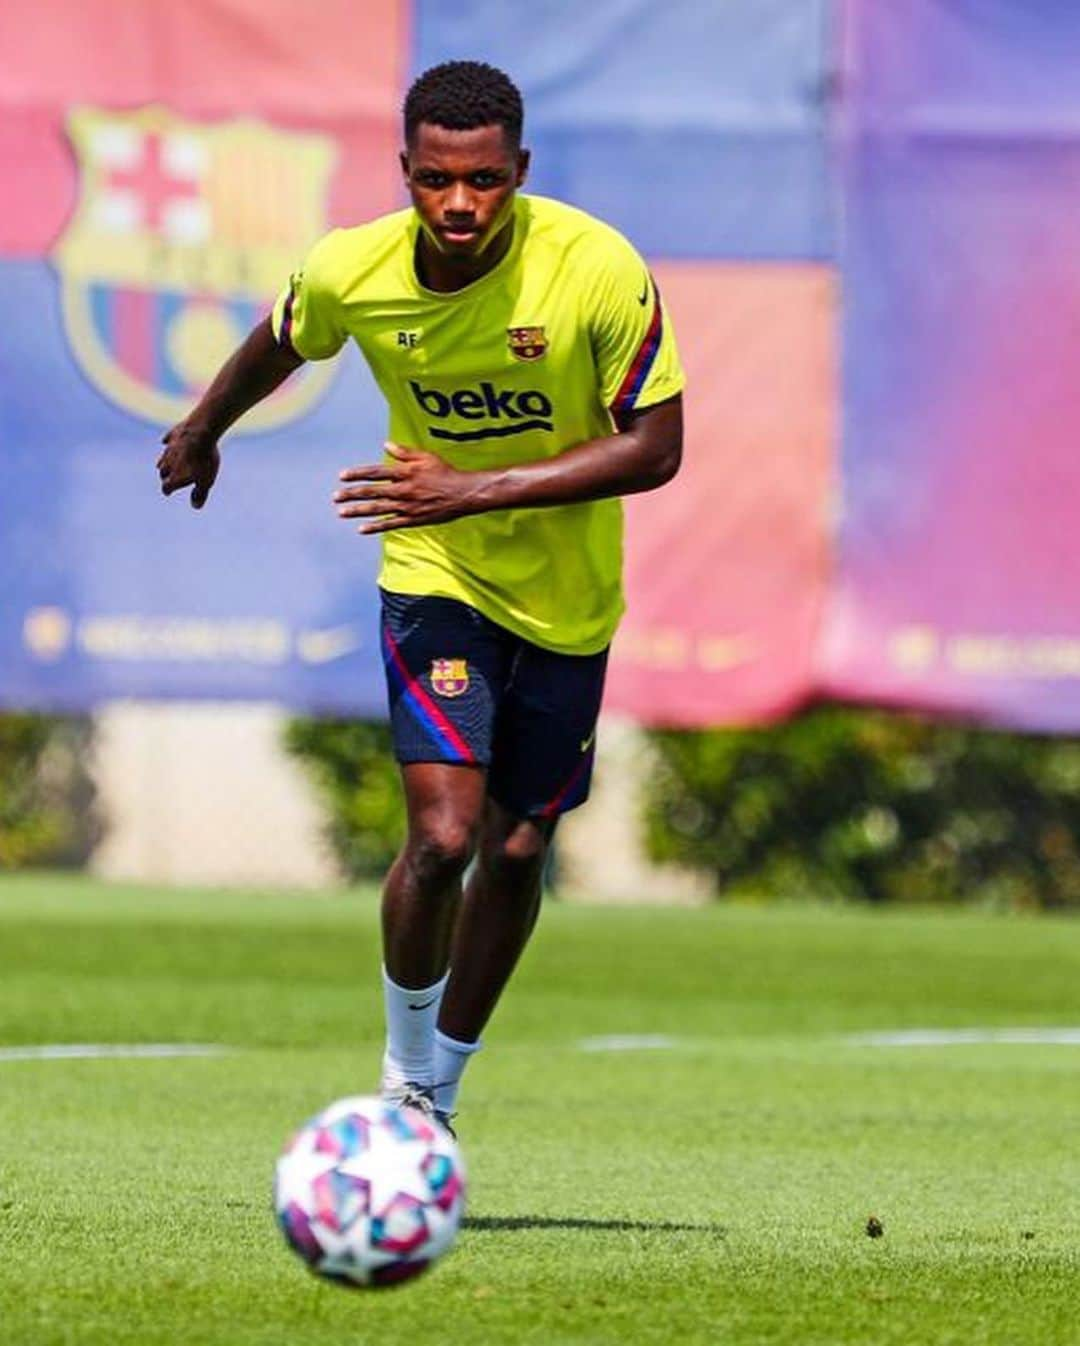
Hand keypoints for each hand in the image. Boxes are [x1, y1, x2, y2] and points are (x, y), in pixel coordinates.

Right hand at [157, 419, 220, 508]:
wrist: (201, 431)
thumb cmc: (204, 460)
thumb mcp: (206, 480)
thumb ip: (200, 494)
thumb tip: (195, 506)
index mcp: (174, 476)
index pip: (166, 487)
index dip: (168, 490)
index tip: (168, 492)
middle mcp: (167, 462)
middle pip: (162, 472)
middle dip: (165, 476)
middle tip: (168, 478)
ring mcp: (170, 447)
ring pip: (163, 457)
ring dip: (164, 461)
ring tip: (167, 464)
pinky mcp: (174, 433)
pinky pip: (168, 439)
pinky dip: (168, 442)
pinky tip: (167, 442)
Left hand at [333, 442, 487, 533]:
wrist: (463, 494)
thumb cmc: (445, 472)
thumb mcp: (426, 457)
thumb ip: (404, 453)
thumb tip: (386, 445)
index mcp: (405, 473)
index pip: (376, 473)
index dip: (357, 474)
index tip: (341, 476)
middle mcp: (403, 490)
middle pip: (372, 492)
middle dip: (351, 494)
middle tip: (335, 496)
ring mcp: (407, 506)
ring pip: (377, 509)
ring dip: (357, 511)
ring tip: (341, 512)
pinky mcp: (412, 519)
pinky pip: (390, 524)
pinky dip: (375, 527)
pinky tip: (361, 529)